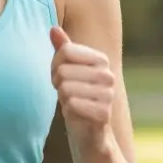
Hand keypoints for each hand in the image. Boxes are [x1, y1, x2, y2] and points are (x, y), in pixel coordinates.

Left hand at [50, 25, 114, 148]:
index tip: (61, 77)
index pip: (65, 51)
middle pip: (63, 69)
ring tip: (73, 103)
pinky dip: (69, 110)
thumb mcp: (67, 71)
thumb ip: (63, 49)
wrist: (90, 133)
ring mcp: (108, 95)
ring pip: (65, 87)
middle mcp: (108, 75)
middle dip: (58, 83)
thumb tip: (53, 29)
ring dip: (63, 98)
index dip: (55, 65)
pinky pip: (72, 104)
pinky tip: (78, 114)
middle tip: (67, 93)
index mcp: (101, 60)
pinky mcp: (103, 113)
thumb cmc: (77, 97)